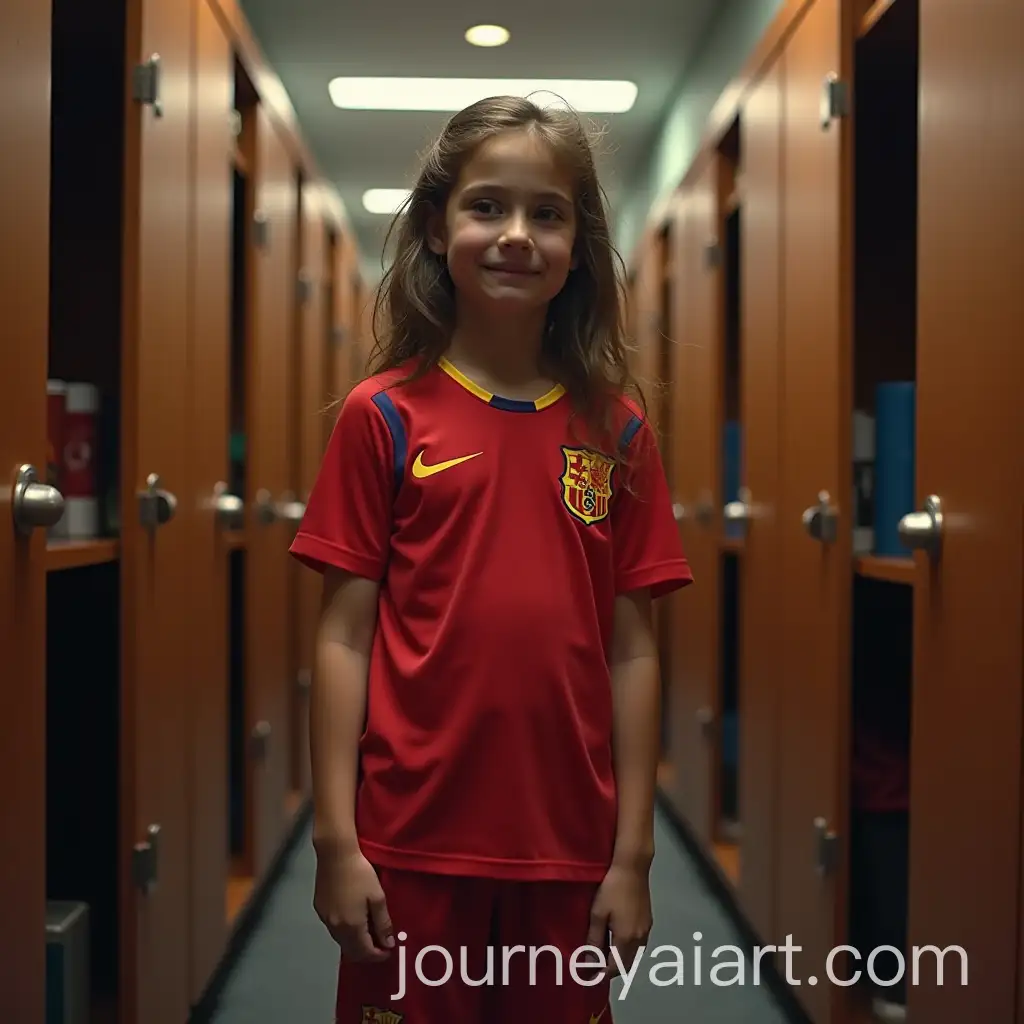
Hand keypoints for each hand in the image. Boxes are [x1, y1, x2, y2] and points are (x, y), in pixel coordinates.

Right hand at [313, 846, 393, 961]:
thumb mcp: (378, 897)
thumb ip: (383, 923)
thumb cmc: (361, 874)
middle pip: (351, 952)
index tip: (389, 951)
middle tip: (380, 945)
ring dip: (355, 943)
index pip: (365, 952)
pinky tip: (354, 921)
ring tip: (369, 933)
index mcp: (352, 927)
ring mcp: (325, 920)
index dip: (378, 956)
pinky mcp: (319, 909)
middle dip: (366, 953)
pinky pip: (334, 930)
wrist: (335, 855)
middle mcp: (335, 928)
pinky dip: (346, 932)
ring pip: (341, 942)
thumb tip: (387, 944)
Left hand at [586, 862, 652, 979]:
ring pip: (634, 955)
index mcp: (626, 939)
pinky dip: (628, 949)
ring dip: (621, 959)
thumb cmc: (611, 889)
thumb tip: (591, 962)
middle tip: (596, 966)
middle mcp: (640, 939)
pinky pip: (639, 944)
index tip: (590, 975)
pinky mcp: (648, 921)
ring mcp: (646, 929)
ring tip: (604, 953)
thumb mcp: (597, 914)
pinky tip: (617, 940)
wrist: (632, 867)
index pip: (615, 968)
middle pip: (627, 965)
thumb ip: (594, 940)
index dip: (602, 974)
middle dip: (612, 970)